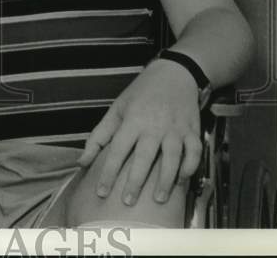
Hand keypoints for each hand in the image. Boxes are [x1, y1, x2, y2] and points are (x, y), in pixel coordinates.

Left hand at [77, 58, 202, 204]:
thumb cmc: (141, 93)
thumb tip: (82, 162)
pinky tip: (182, 181)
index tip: (101, 192)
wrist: (175, 74)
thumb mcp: (117, 108)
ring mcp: (175, 129)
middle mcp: (154, 126)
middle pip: (144, 157)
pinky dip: (190, 167)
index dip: (108, 172)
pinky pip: (194, 153)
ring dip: (165, 180)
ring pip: (172, 158)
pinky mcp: (193, 131)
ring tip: (157, 199)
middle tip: (127, 202)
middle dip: (135, 181)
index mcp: (133, 120)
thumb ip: (99, 136)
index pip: (117, 149)